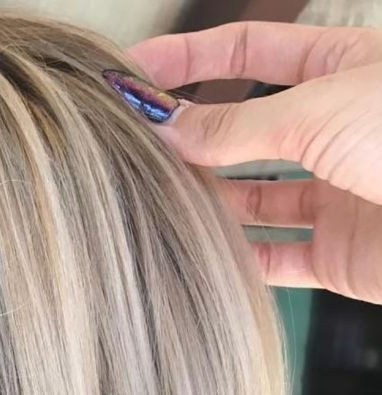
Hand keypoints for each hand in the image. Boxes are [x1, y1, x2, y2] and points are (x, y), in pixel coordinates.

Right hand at [126, 21, 381, 303]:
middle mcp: (336, 131)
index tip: (134, 72)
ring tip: (158, 197)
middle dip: (192, 135)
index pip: (249, 54)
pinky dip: (238, 257)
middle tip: (135, 145)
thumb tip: (167, 125)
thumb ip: (235, 127)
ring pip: (254, 196)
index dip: (190, 58)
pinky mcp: (338, 253)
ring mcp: (336, 193)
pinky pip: (276, 256)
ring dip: (208, 198)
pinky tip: (201, 251)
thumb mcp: (318, 113)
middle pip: (245, 129)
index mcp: (343, 71)